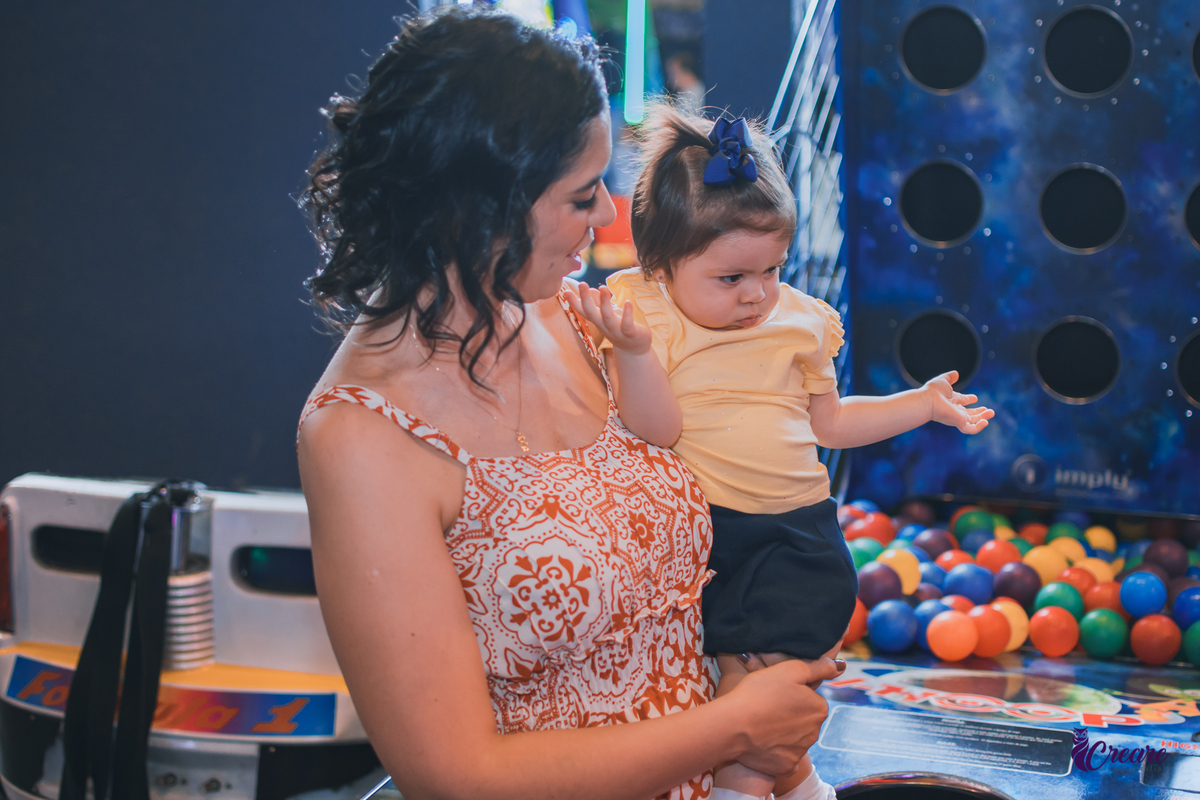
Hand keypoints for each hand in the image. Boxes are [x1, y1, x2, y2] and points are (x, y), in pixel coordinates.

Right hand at [565, 282, 652, 354]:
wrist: (634, 349)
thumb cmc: (620, 327)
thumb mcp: (608, 314)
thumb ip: (599, 303)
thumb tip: (591, 289)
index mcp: (598, 320)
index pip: (583, 311)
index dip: (574, 302)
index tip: (566, 291)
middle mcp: (604, 326)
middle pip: (591, 313)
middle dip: (586, 299)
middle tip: (582, 284)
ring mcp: (617, 330)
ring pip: (607, 317)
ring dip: (604, 303)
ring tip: (603, 287)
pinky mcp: (630, 333)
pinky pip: (627, 324)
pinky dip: (627, 313)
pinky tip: (628, 302)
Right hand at [727, 657, 843, 776]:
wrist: (733, 726)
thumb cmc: (759, 692)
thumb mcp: (790, 669)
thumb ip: (818, 666)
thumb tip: (839, 665)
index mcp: (819, 708)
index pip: (810, 699)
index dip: (792, 693)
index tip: (776, 692)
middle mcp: (815, 732)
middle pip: (803, 719)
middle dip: (789, 713)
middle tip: (766, 706)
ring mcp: (800, 752)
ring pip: (793, 738)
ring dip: (781, 732)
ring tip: (760, 722)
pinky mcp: (785, 767)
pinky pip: (783, 756)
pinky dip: (774, 751)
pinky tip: (760, 741)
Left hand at [924, 371, 994, 433]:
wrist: (928, 400)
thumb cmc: (933, 391)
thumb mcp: (943, 381)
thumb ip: (950, 377)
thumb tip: (956, 373)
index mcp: (951, 400)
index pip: (962, 401)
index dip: (968, 399)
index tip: (975, 397)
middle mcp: (954, 410)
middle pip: (968, 413)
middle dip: (979, 412)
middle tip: (989, 411)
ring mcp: (957, 417)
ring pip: (972, 421)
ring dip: (982, 418)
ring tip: (991, 413)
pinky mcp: (959, 422)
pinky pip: (971, 429)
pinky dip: (979, 427)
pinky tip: (986, 422)